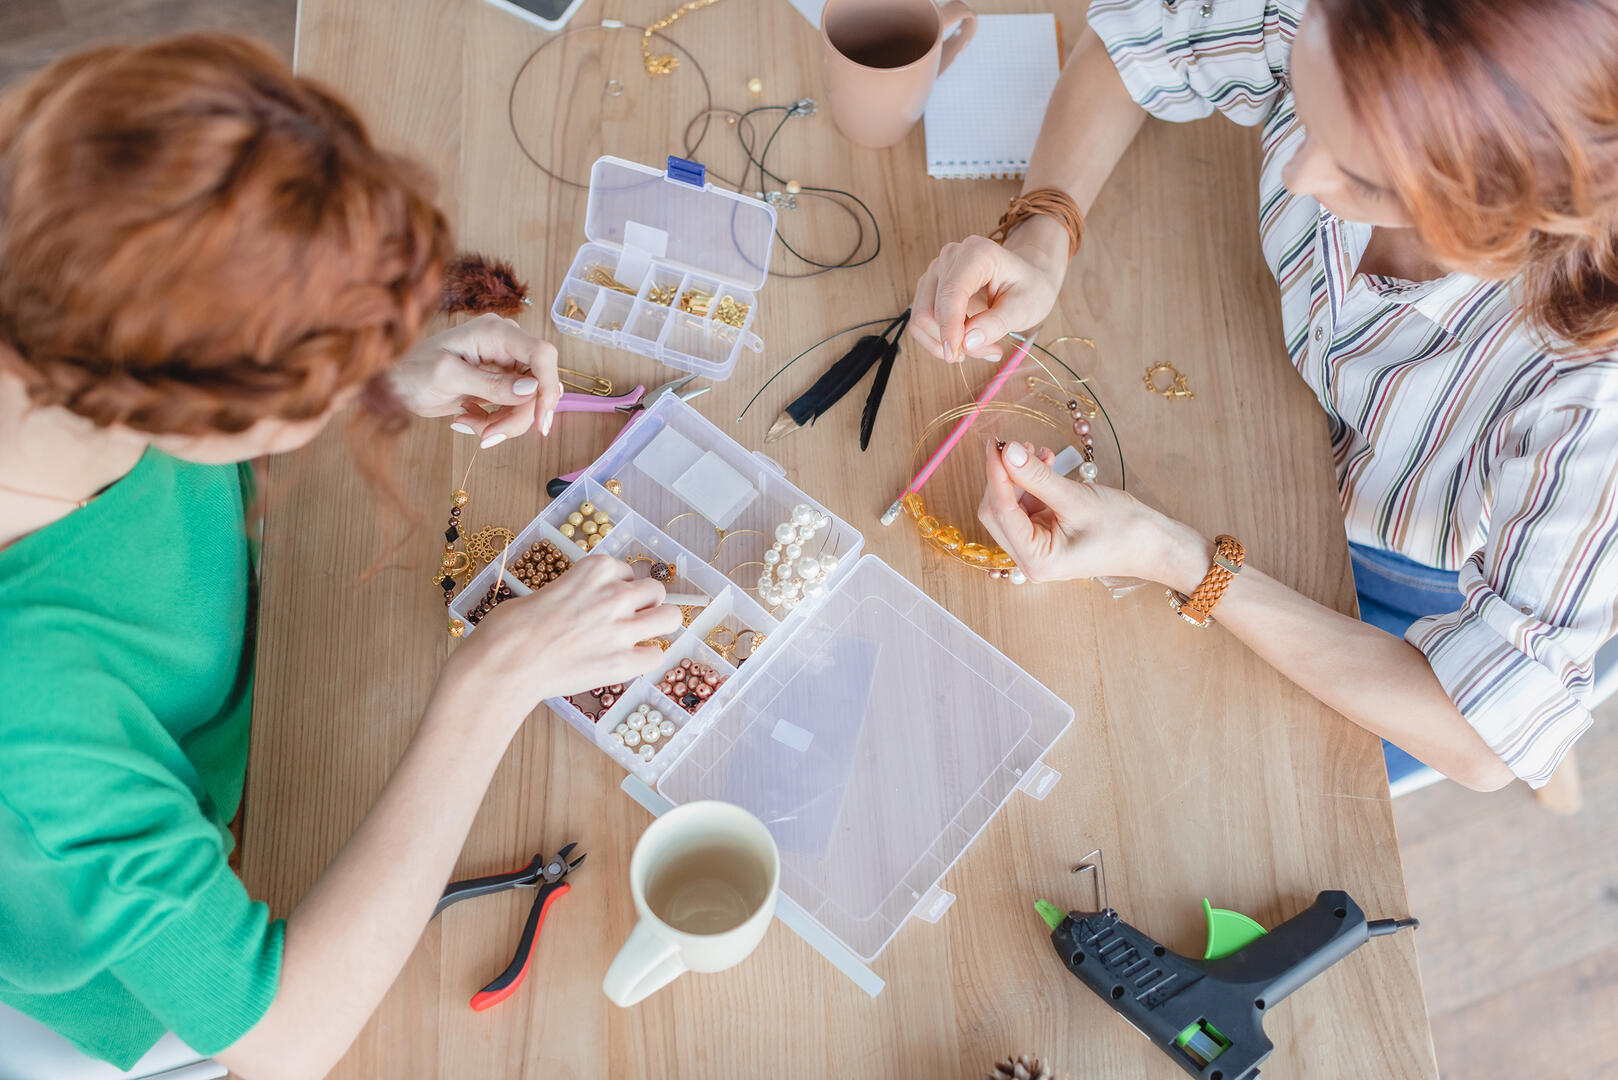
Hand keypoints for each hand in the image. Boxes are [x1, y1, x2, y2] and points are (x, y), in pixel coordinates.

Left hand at [386, 313, 562, 446]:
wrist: (394, 384)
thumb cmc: (411, 372)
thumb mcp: (447, 377)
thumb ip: (490, 383)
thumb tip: (531, 389)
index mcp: (495, 332)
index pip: (542, 354)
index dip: (548, 387)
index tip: (540, 422)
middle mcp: (506, 345)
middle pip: (538, 385)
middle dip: (518, 416)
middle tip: (488, 436)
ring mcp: (504, 364)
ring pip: (528, 402)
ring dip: (503, 422)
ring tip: (471, 426)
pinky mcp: (500, 383)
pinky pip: (513, 408)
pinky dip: (495, 422)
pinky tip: (467, 419)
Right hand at [436, 555, 681, 728]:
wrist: (504, 663)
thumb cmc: (511, 628)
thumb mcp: (544, 592)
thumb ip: (575, 593)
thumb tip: (581, 606)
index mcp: (595, 570)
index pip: (627, 570)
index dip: (620, 586)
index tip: (609, 597)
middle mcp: (615, 594)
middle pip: (656, 589)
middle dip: (646, 602)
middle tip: (631, 616)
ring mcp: (622, 629)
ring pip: (670, 618)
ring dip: (659, 625)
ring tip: (644, 634)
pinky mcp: (622, 662)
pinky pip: (656, 656)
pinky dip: (646, 658)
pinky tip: (630, 661)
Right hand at [908, 222, 1067, 363]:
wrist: (1026, 278)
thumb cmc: (1028, 288)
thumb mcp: (1025, 307)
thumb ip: (998, 323)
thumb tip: (967, 341)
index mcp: (976, 253)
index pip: (951, 292)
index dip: (948, 326)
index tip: (954, 354)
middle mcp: (949, 257)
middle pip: (931, 310)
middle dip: (954, 340)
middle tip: (990, 352)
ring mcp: (935, 272)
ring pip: (922, 319)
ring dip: (946, 343)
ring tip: (981, 348)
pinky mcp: (929, 288)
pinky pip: (922, 322)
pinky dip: (940, 340)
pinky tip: (966, 342)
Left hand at [977, 439, 1193, 583]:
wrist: (1153, 543)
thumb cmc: (1123, 529)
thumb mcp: (1077, 498)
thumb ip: (1038, 476)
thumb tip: (1009, 451)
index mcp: (1036, 560)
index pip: (1000, 512)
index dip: (995, 475)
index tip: (996, 444)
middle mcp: (1030, 559)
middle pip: (998, 511)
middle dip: (1006, 476)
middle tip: (1017, 445)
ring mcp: (1036, 548)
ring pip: (1010, 505)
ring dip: (1020, 477)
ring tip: (1043, 453)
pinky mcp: (1045, 535)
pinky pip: (1026, 505)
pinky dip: (1032, 483)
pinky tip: (1048, 464)